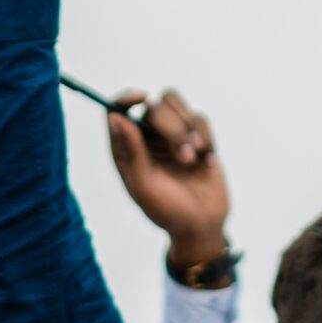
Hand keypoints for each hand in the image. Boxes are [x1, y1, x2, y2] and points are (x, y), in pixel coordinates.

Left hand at [102, 88, 231, 266]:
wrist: (202, 224)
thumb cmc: (166, 210)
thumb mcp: (144, 185)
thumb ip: (131, 151)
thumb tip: (115, 118)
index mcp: (125, 149)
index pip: (116, 110)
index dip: (125, 98)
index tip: (141, 98)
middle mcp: (145, 138)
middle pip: (153, 106)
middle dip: (171, 129)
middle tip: (183, 158)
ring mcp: (171, 135)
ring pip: (177, 106)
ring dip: (189, 132)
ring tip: (193, 160)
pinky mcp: (196, 136)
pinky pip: (200, 118)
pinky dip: (206, 138)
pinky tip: (206, 163)